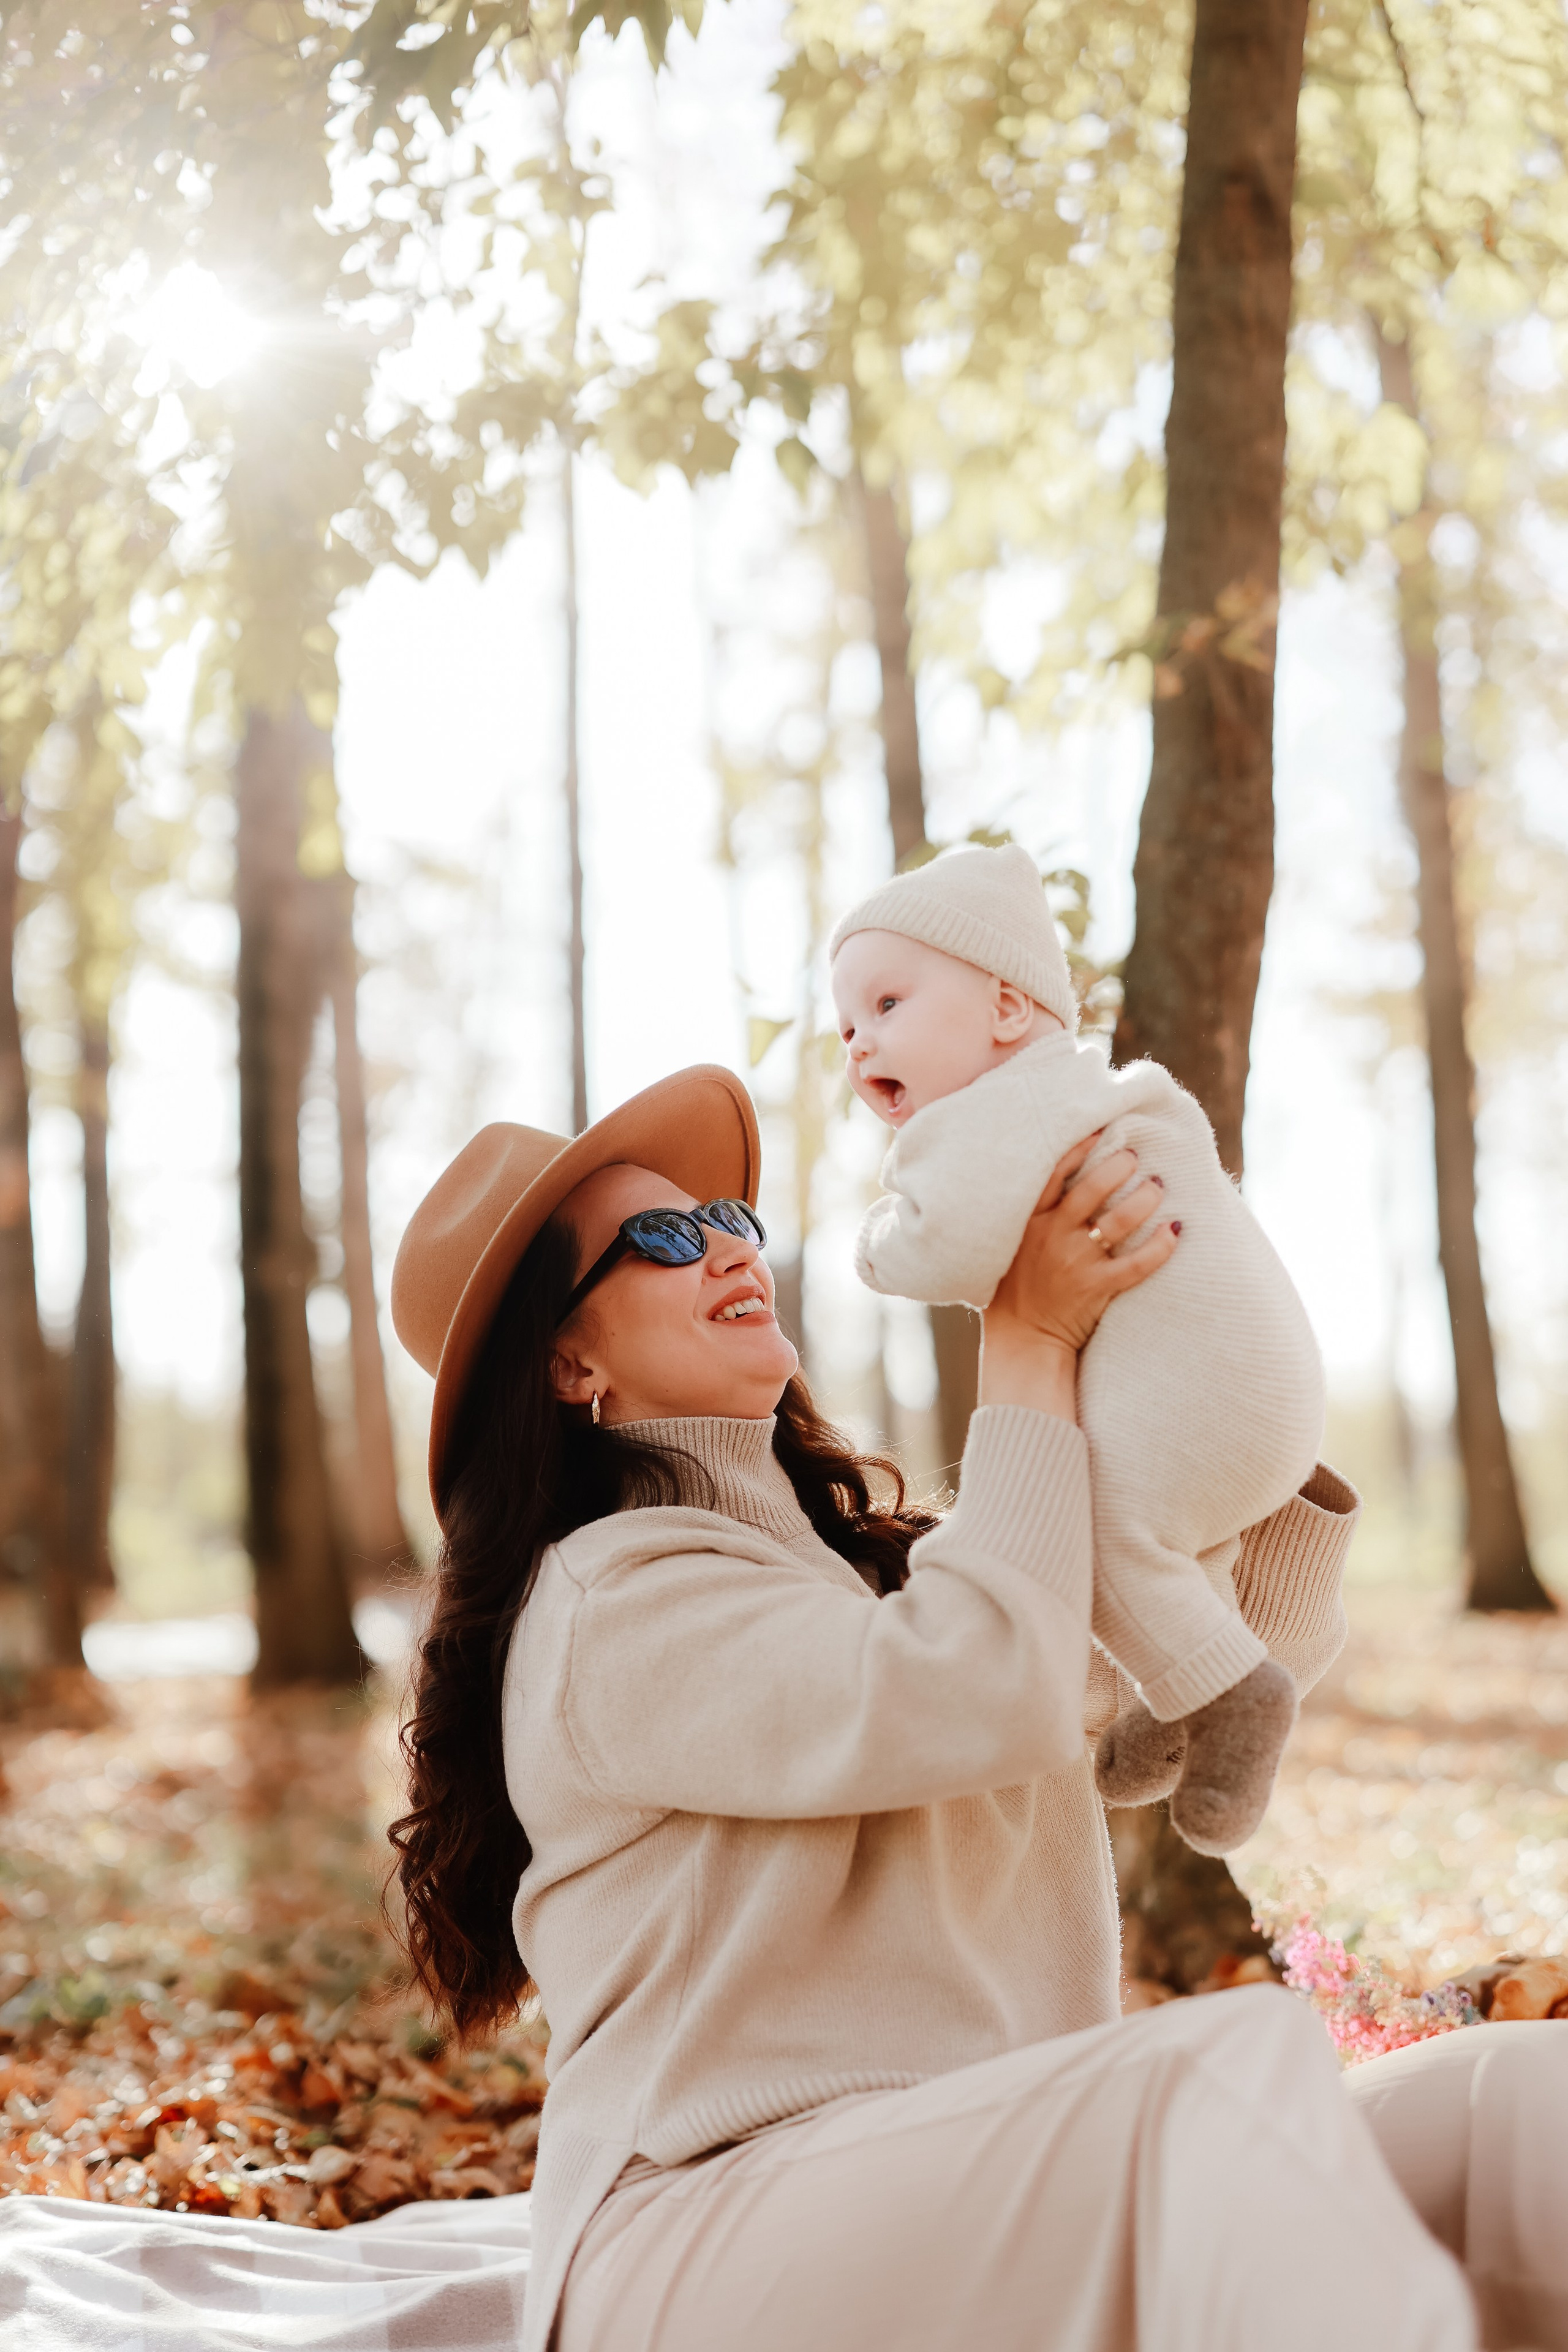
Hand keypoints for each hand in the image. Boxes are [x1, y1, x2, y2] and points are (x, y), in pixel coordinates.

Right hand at [980, 1136, 1178, 1420]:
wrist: (1023, 1338)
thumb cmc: (1017, 1287)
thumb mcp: (1011, 1244)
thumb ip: (1034, 1214)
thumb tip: (1063, 1179)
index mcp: (1028, 1221)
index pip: (1053, 1173)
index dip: (1080, 1148)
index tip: (1102, 1130)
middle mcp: (1052, 1236)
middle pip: (1091, 1189)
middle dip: (1119, 1167)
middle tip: (1137, 1157)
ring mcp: (1075, 1262)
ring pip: (1119, 1221)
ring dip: (1144, 1199)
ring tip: (1159, 1187)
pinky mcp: (1097, 1288)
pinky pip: (1137, 1264)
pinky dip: (1160, 1247)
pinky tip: (1175, 1232)